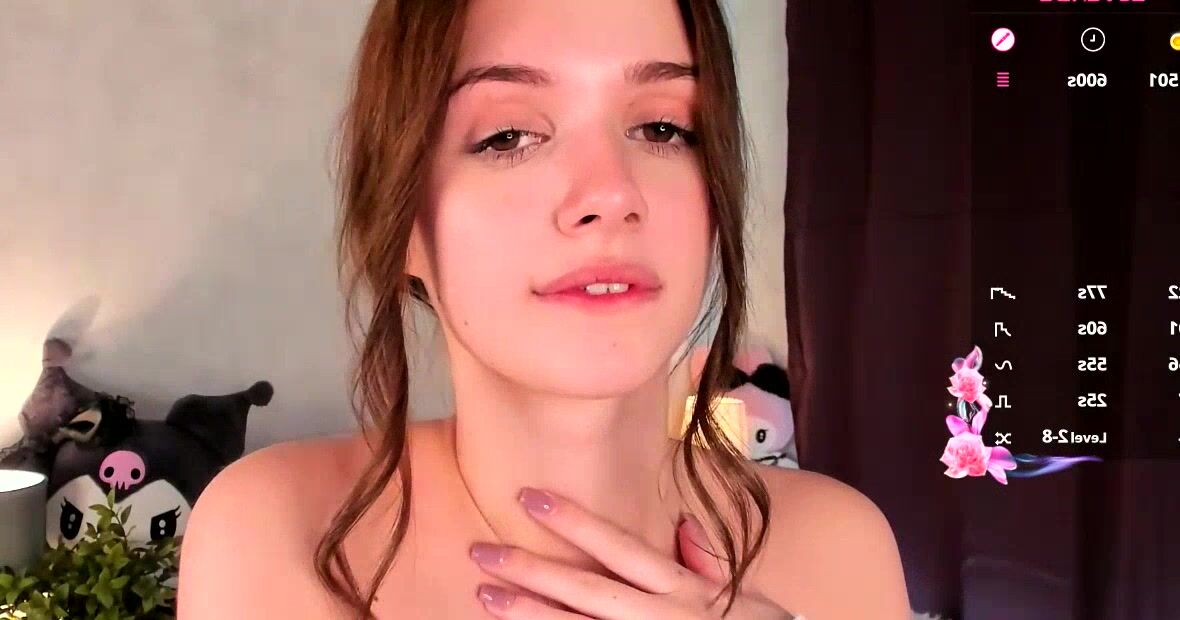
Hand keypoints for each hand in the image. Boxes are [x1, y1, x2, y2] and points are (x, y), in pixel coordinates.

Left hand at [467, 487, 801, 618]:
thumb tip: (679, 524)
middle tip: (481, 551)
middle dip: (532, 570)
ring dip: (528, 615)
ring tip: (483, 595)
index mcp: (685, 592)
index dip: (575, 521)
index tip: (531, 497)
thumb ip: (709, 562)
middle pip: (586, 591)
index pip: (620, 548)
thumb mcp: (744, 599)